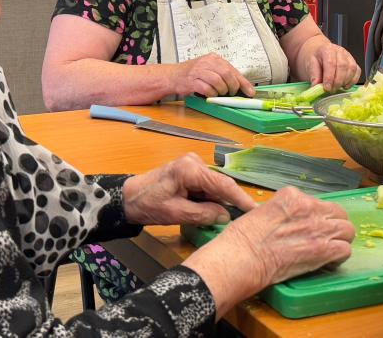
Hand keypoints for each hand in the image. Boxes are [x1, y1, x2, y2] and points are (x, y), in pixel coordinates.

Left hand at [121, 153, 257, 225]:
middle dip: (231, 202)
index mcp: (190, 169)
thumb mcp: (176, 213)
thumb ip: (203, 214)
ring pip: (215, 186)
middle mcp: (195, 161)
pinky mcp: (190, 170)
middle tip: (244, 220)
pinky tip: (211, 210)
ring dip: (219, 202)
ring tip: (227, 218)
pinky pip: (207, 186)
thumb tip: (226, 216)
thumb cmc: (148, 205)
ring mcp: (193, 164)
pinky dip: (210, 198)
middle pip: (221, 184)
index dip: (241, 198)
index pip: (223, 184)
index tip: (255, 211)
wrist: (127, 198)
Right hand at [171, 53, 255, 97]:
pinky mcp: (191, 81)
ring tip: (219, 93)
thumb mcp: (210, 69)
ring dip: (221, 91)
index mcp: (214, 58)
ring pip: (218, 81)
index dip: (243, 82)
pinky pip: (207, 89)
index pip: (233, 70)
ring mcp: (198, 71)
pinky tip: (210, 94)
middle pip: (227, 74)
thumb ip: (224, 75)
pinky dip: (211, 94)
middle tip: (231, 93)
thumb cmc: (194, 74)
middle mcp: (207, 62)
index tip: (250, 92)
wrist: (173, 76)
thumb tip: (242, 87)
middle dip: (232, 87)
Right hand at [182, 187, 354, 315]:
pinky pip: (345, 250)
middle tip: (324, 240)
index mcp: (292, 196)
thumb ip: (283, 212)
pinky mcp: (323, 249)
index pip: (319, 203)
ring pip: (347, 231)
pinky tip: (327, 263)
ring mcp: (318, 227)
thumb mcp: (263, 211)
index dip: (317, 218)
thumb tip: (290, 221)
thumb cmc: (243, 238)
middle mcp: (309, 207)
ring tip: (328, 252)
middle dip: (334, 227)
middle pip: (338, 214)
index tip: (309, 229)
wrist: (242, 256)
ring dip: (339, 241)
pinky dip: (338, 258)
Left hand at [305, 41, 360, 91]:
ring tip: (337, 87)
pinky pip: (357, 71)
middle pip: (343, 66)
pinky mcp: (353, 61)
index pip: (331, 63)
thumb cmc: (316, 58)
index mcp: (327, 50)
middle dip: (338, 81)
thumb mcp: (310, 64)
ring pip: (352, 69)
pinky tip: (345, 86)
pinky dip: (353, 80)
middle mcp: (340, 51)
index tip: (327, 88)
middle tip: (332, 90)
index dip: (329, 77)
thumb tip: (316, 86)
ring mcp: (348, 55)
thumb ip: (314, 74)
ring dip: (345, 81)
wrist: (320, 51)